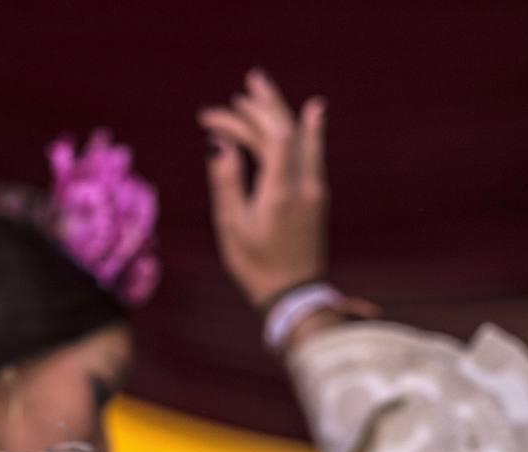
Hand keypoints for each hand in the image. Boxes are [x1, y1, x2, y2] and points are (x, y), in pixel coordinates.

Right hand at [198, 69, 329, 307]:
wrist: (295, 295)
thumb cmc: (257, 266)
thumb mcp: (233, 227)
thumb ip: (226, 181)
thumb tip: (218, 143)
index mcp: (281, 191)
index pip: (267, 136)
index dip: (241, 119)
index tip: (210, 118)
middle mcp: (304, 183)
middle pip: (287, 129)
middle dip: (265, 103)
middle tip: (247, 81)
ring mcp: (315, 188)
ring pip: (301, 138)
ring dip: (283, 110)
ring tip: (264, 89)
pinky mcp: (317, 196)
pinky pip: (312, 151)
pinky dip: (309, 129)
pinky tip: (313, 111)